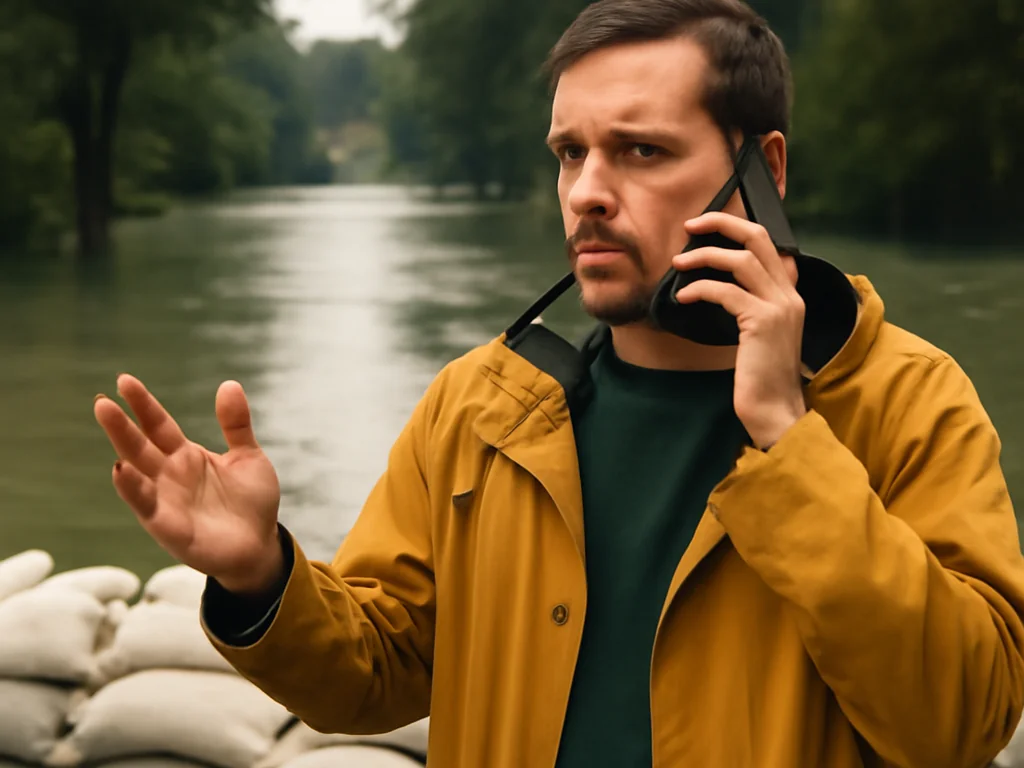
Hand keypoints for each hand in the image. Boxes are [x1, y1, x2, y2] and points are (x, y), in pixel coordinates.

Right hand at [93, 375, 283, 595]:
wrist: (261, 545)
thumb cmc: (251, 502)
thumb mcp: (248, 456)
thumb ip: (235, 424)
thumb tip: (229, 384)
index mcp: (186, 456)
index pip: (158, 425)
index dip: (143, 404)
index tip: (124, 381)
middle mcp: (170, 476)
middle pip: (140, 446)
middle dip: (121, 425)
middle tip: (102, 402)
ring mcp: (167, 501)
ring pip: (137, 473)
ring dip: (122, 451)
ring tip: (107, 427)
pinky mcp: (170, 528)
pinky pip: (148, 507)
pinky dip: (133, 490)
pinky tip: (121, 471)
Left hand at [673, 212, 806, 448]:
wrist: (775, 411)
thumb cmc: (759, 378)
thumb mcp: (758, 335)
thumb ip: (749, 307)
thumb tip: (716, 285)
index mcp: (790, 294)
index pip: (768, 243)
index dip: (736, 228)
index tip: (705, 226)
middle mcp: (790, 294)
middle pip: (758, 238)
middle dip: (721, 223)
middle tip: (690, 225)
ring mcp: (780, 307)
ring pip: (741, 259)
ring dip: (704, 255)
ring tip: (678, 264)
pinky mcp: (763, 323)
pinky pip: (726, 291)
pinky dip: (700, 288)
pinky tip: (684, 296)